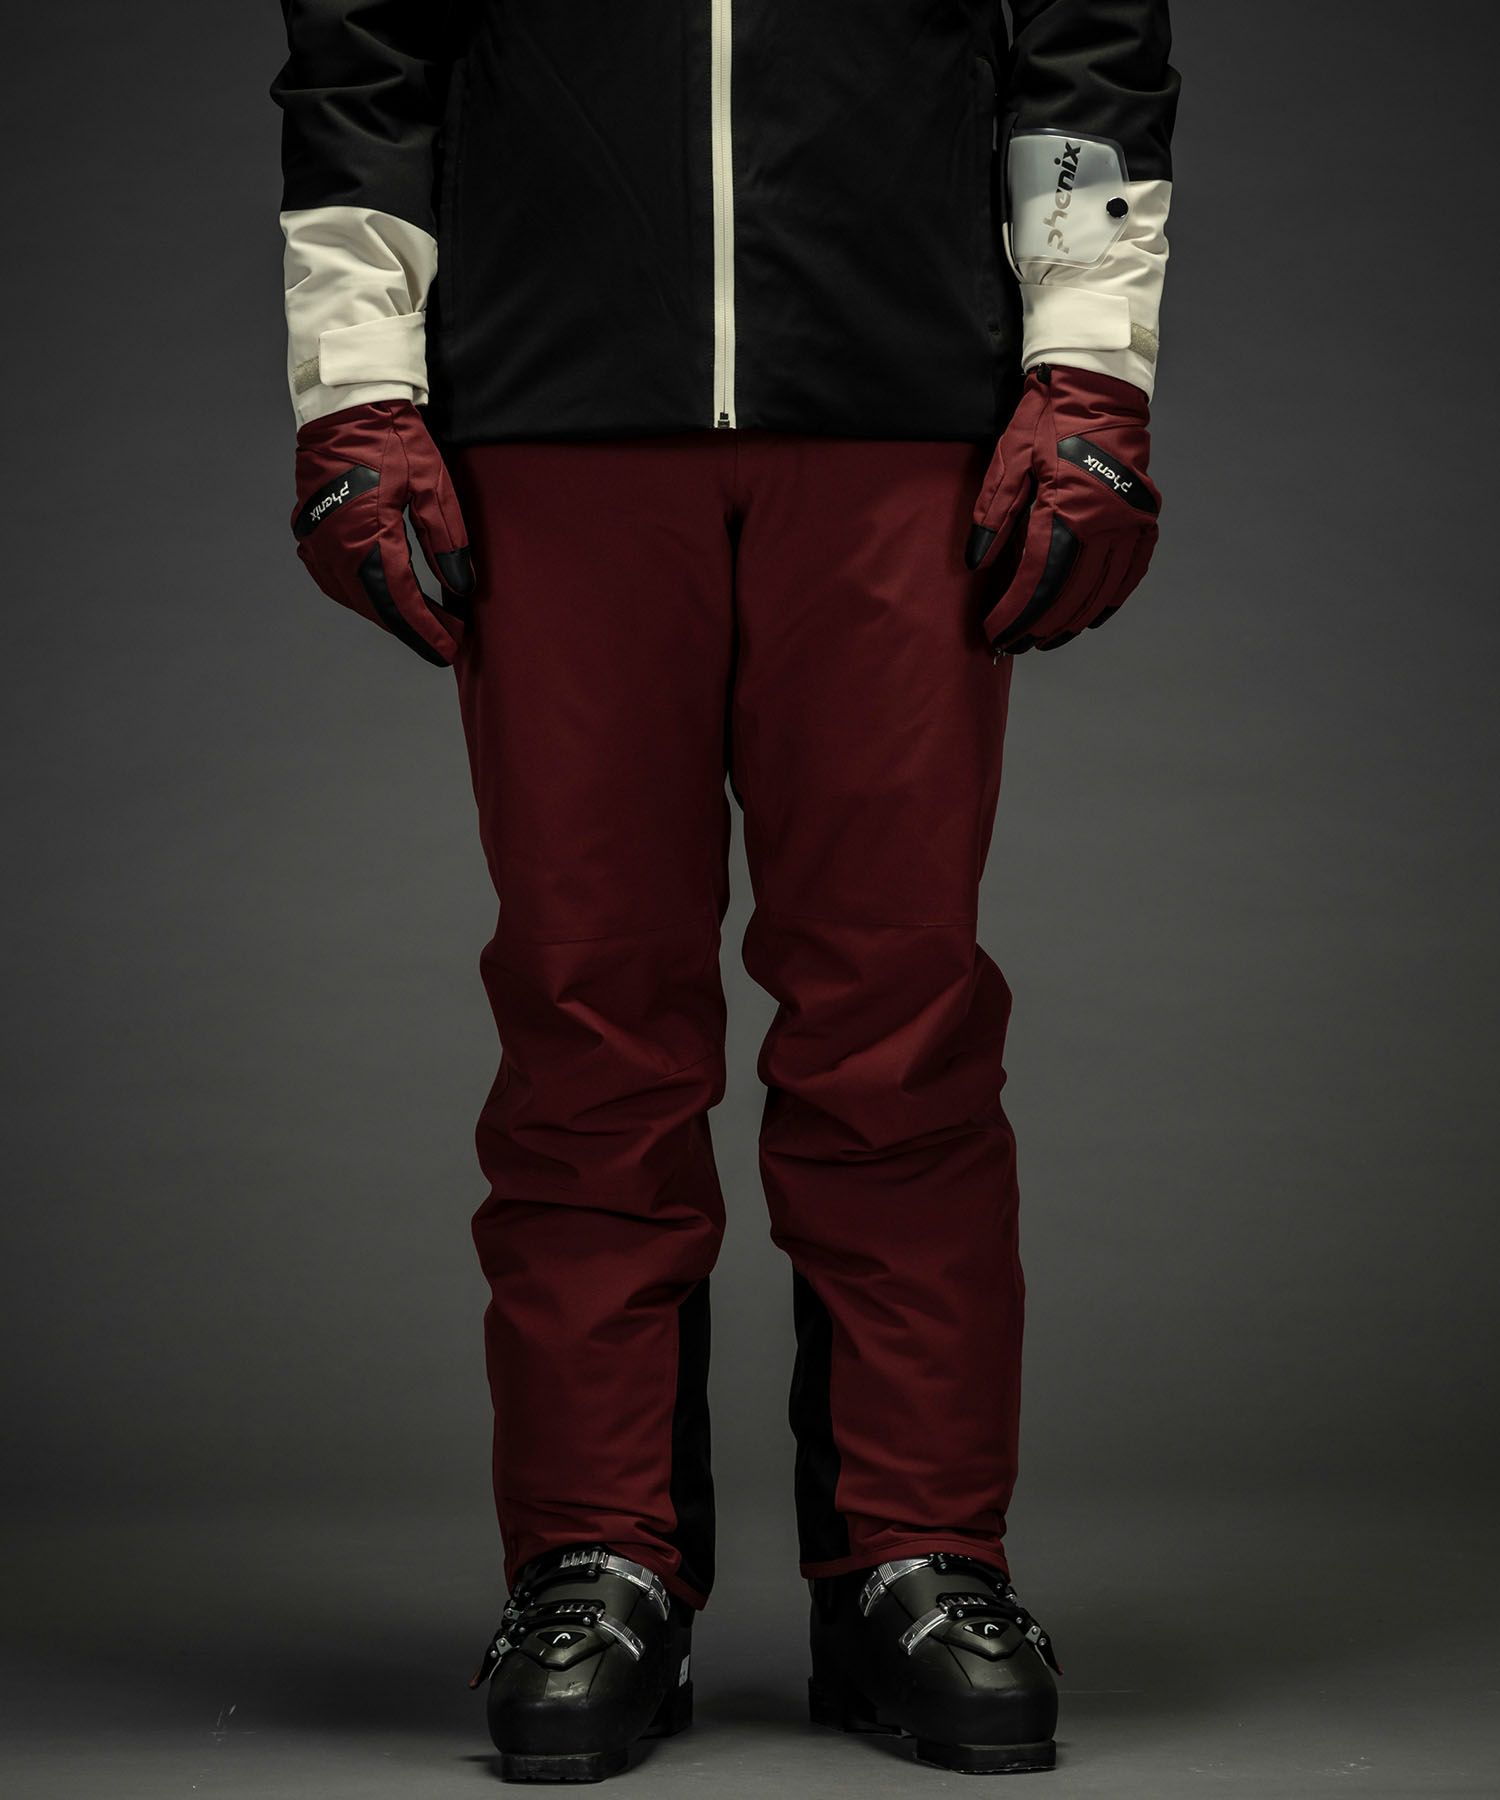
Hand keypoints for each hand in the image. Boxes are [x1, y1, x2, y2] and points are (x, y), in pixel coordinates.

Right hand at [291, 399, 474, 665]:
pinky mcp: (308, 533)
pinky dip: (360, 596)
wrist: (344, 405)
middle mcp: (335, 545)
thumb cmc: (392, 438)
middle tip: (445, 640)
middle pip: (376, 606)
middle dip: (412, 627)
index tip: (449, 650)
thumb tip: (461, 588)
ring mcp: (315, 541)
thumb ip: (447, 540)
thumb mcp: (432, 484)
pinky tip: (381, 599)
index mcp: (368, 533)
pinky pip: (333, 580)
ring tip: (421, 622)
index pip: (401, 599)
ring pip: (353, 597)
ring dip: (386, 614)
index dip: (426, 629)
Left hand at [966, 365, 1160, 655]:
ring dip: (1071, 621)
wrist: (1097, 390)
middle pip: (1068, 594)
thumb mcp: (1009, 461)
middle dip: (1038, 626)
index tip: (995, 633)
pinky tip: (1090, 619)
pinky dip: (1109, 601)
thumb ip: (992, 515)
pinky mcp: (1143, 521)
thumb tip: (976, 563)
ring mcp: (1129, 524)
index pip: (1036, 580)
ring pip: (1100, 591)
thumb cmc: (1047, 422)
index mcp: (1065, 509)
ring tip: (1046, 640)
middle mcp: (1103, 523)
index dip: (1014, 613)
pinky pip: (1129, 574)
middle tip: (1015, 645)